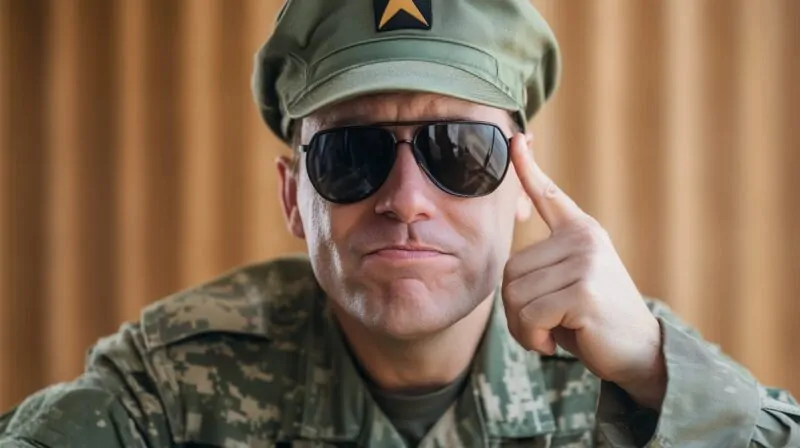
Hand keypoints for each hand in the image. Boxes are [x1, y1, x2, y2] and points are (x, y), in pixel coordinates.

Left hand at [502, 133, 665, 408]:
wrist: (638, 352)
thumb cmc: (593, 319)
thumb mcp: (570, 283)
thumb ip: (545, 266)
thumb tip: (510, 267)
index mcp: (581, 231)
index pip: (548, 196)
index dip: (527, 169)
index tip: (515, 139)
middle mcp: (584, 239)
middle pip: (509, 270)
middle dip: (516, 309)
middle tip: (542, 324)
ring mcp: (585, 263)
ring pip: (515, 296)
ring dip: (523, 326)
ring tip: (549, 332)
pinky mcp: (583, 292)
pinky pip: (529, 315)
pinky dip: (532, 337)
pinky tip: (554, 343)